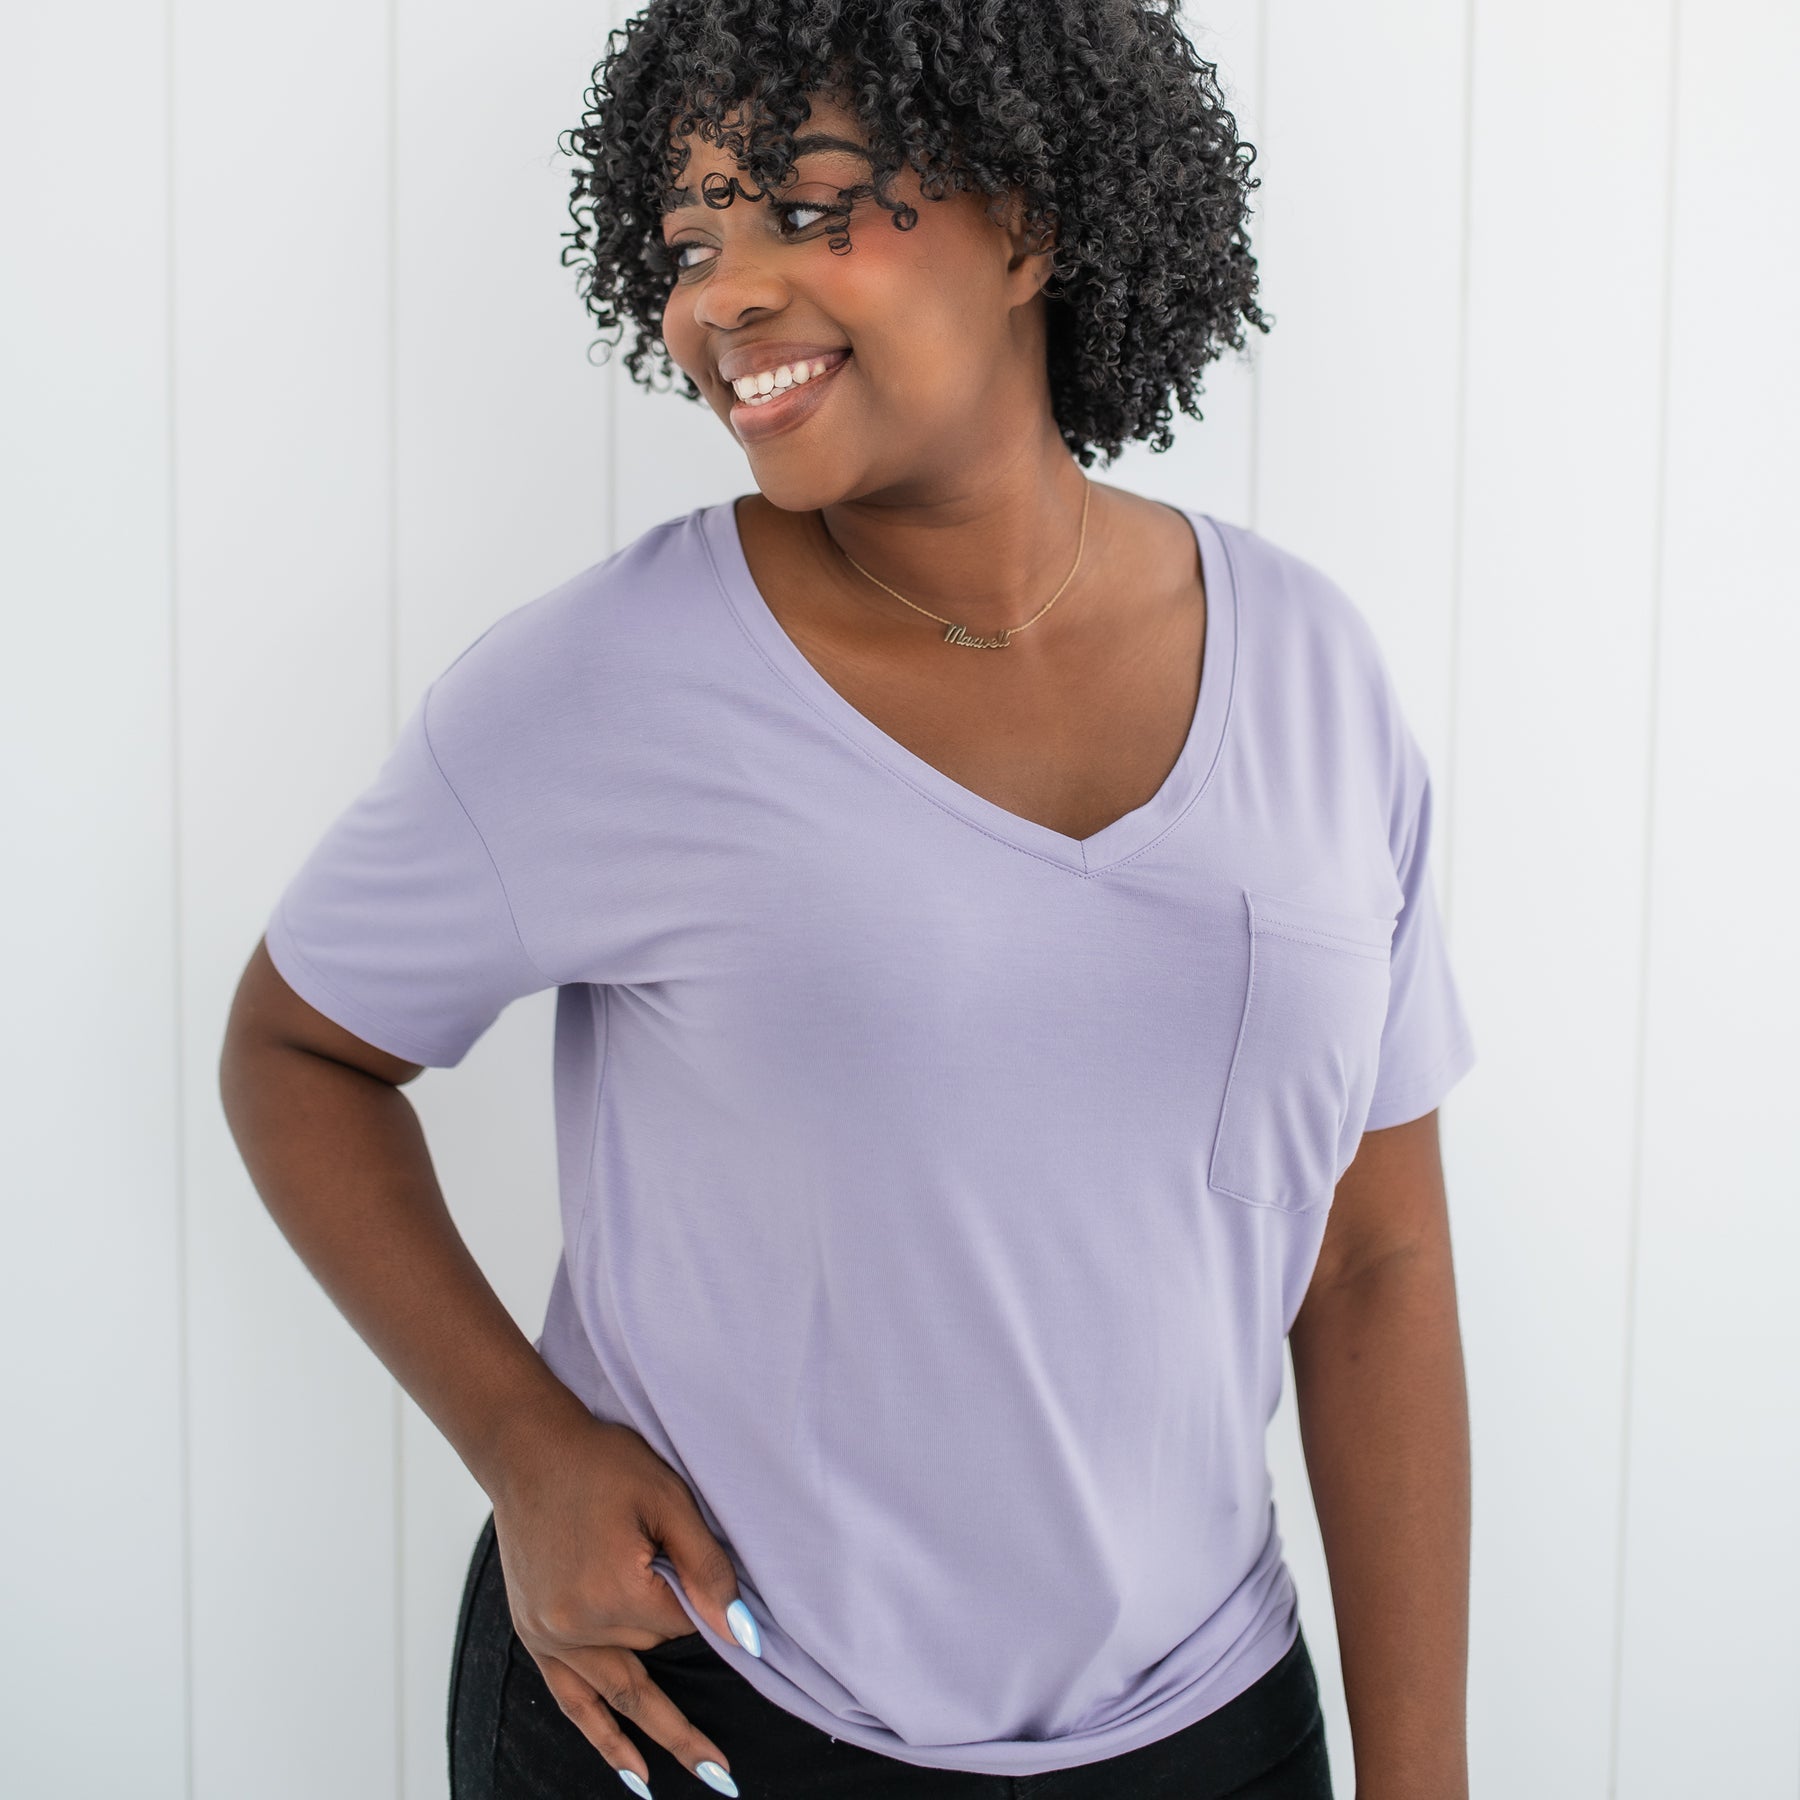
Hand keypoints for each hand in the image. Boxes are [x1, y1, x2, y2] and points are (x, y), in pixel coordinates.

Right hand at [489, 1415, 757, 1795]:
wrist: (528, 1450)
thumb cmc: (602, 1464)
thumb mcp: (668, 1500)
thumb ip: (707, 1570)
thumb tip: (744, 1638)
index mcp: (617, 1594)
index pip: (683, 1622)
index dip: (697, 1597)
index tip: (695, 1569)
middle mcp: (579, 1627)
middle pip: (654, 1652)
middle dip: (677, 1637)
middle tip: (730, 1758)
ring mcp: (551, 1637)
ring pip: (619, 1693)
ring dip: (659, 1736)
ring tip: (707, 1774)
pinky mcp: (535, 1636)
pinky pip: (572, 1699)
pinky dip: (601, 1736)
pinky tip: (632, 1771)